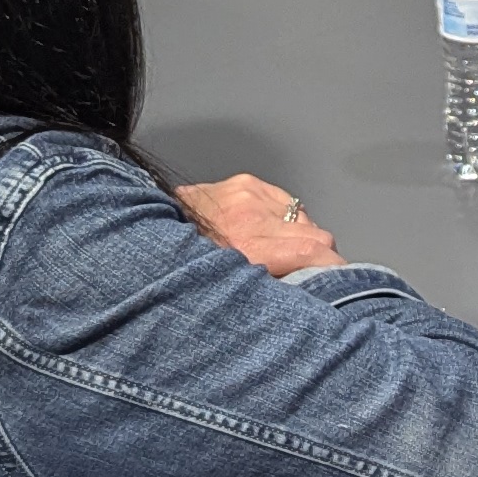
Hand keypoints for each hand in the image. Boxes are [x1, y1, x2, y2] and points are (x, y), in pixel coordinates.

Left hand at [182, 172, 343, 277]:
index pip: (316, 250)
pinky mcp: (245, 183)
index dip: (334, 269)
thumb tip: (305, 291)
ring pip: (304, 217)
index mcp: (247, 249)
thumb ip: (270, 288)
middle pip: (317, 234)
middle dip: (318, 257)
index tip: (334, 283)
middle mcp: (251, 217)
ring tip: (275, 252)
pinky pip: (286, 201)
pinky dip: (283, 218)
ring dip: (299, 236)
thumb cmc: (181, 272)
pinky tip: (263, 230)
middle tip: (302, 274)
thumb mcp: (226, 293)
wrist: (143, 239)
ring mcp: (249, 195)